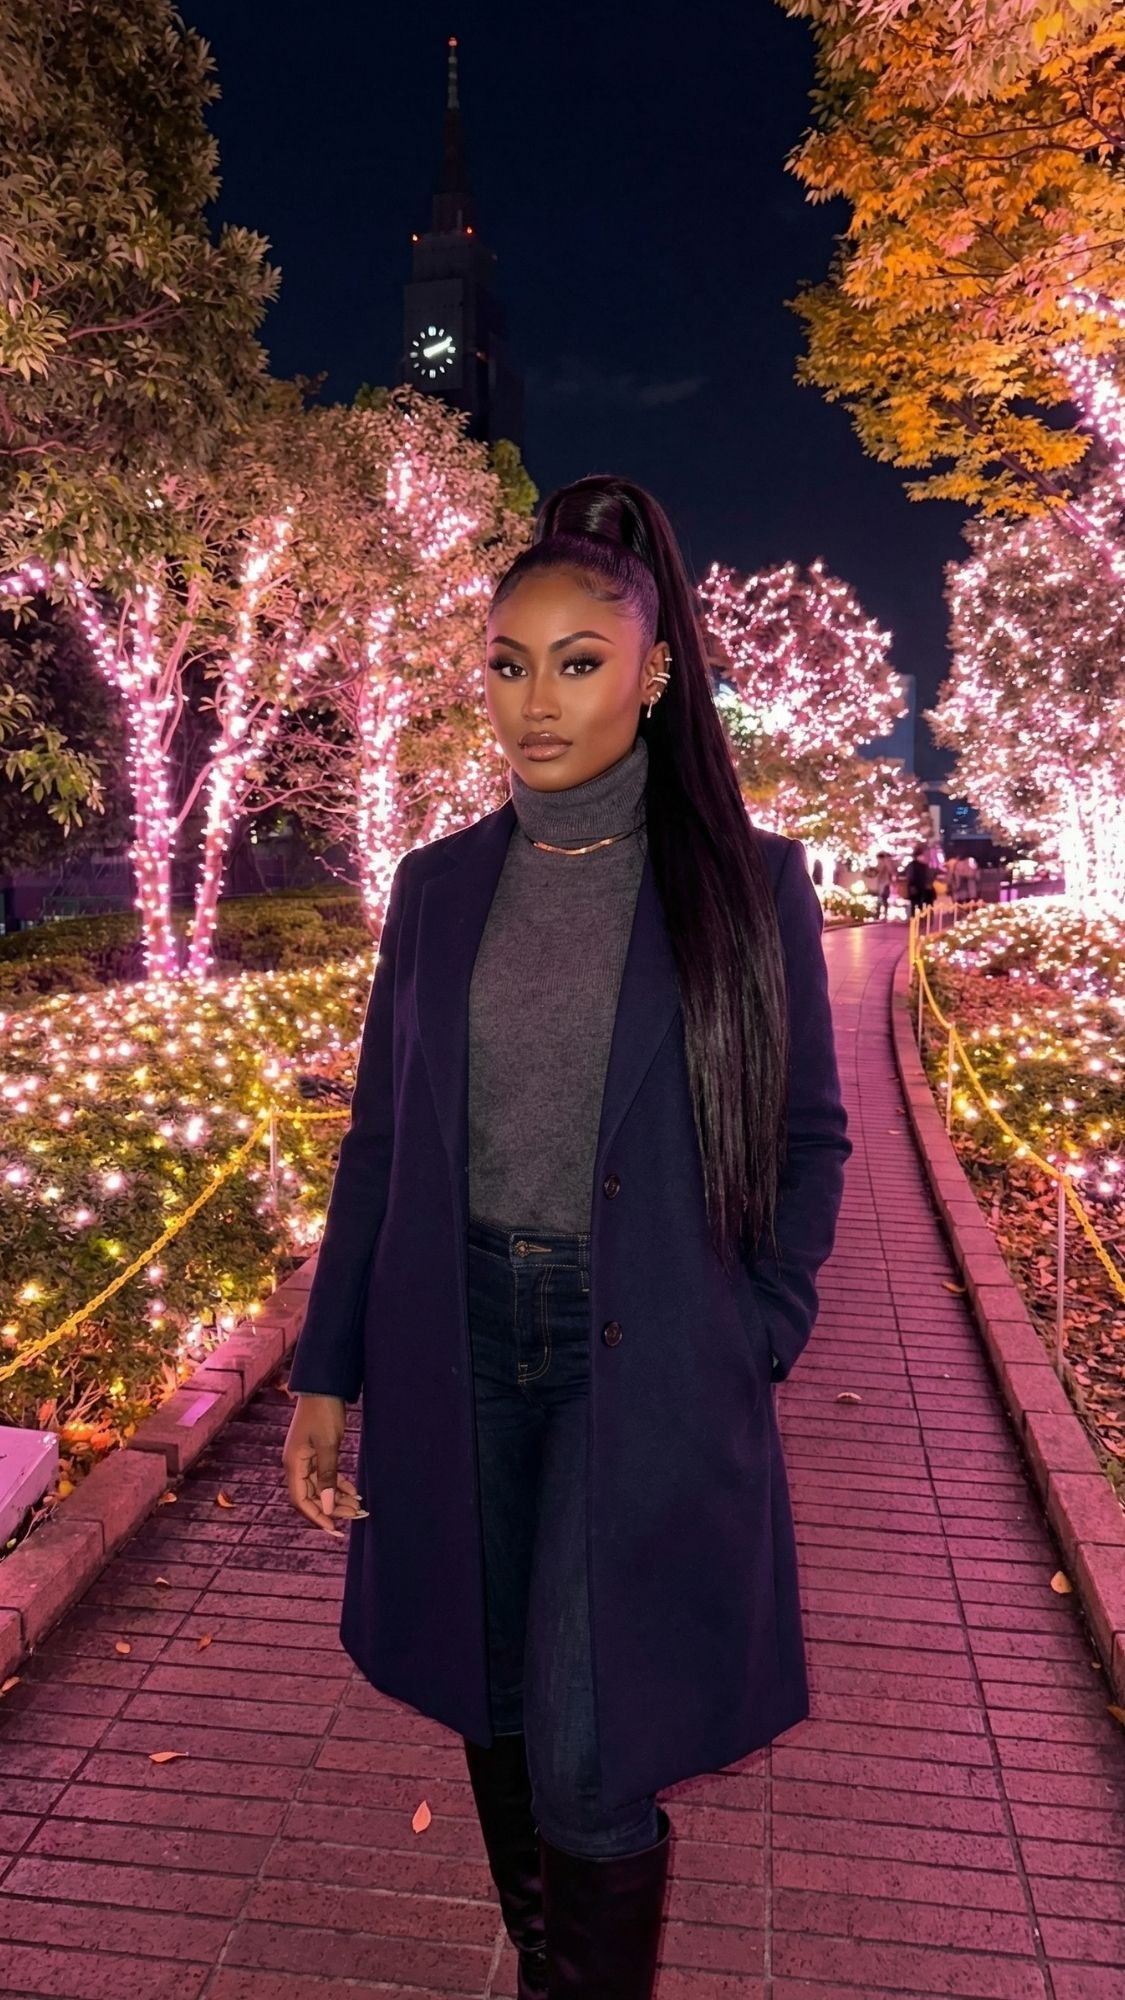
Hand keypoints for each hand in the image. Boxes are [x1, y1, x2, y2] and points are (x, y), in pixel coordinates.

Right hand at [282, 1393, 365, 1536]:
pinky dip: (338, 1486)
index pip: (300, 1501)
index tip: (335, 1528)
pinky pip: (325, 1477)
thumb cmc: (324, 1412)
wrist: (323, 1386)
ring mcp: (305, 1459)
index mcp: (293, 1464)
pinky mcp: (315, 1453)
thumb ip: (328, 1477)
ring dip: (337, 1499)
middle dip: (332, 1509)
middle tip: (355, 1516)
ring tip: (358, 1508)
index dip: (316, 1517)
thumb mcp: (328, 1445)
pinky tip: (353, 1493)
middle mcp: (296, 1465)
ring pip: (320, 1488)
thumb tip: (328, 1506)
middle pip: (310, 1497)